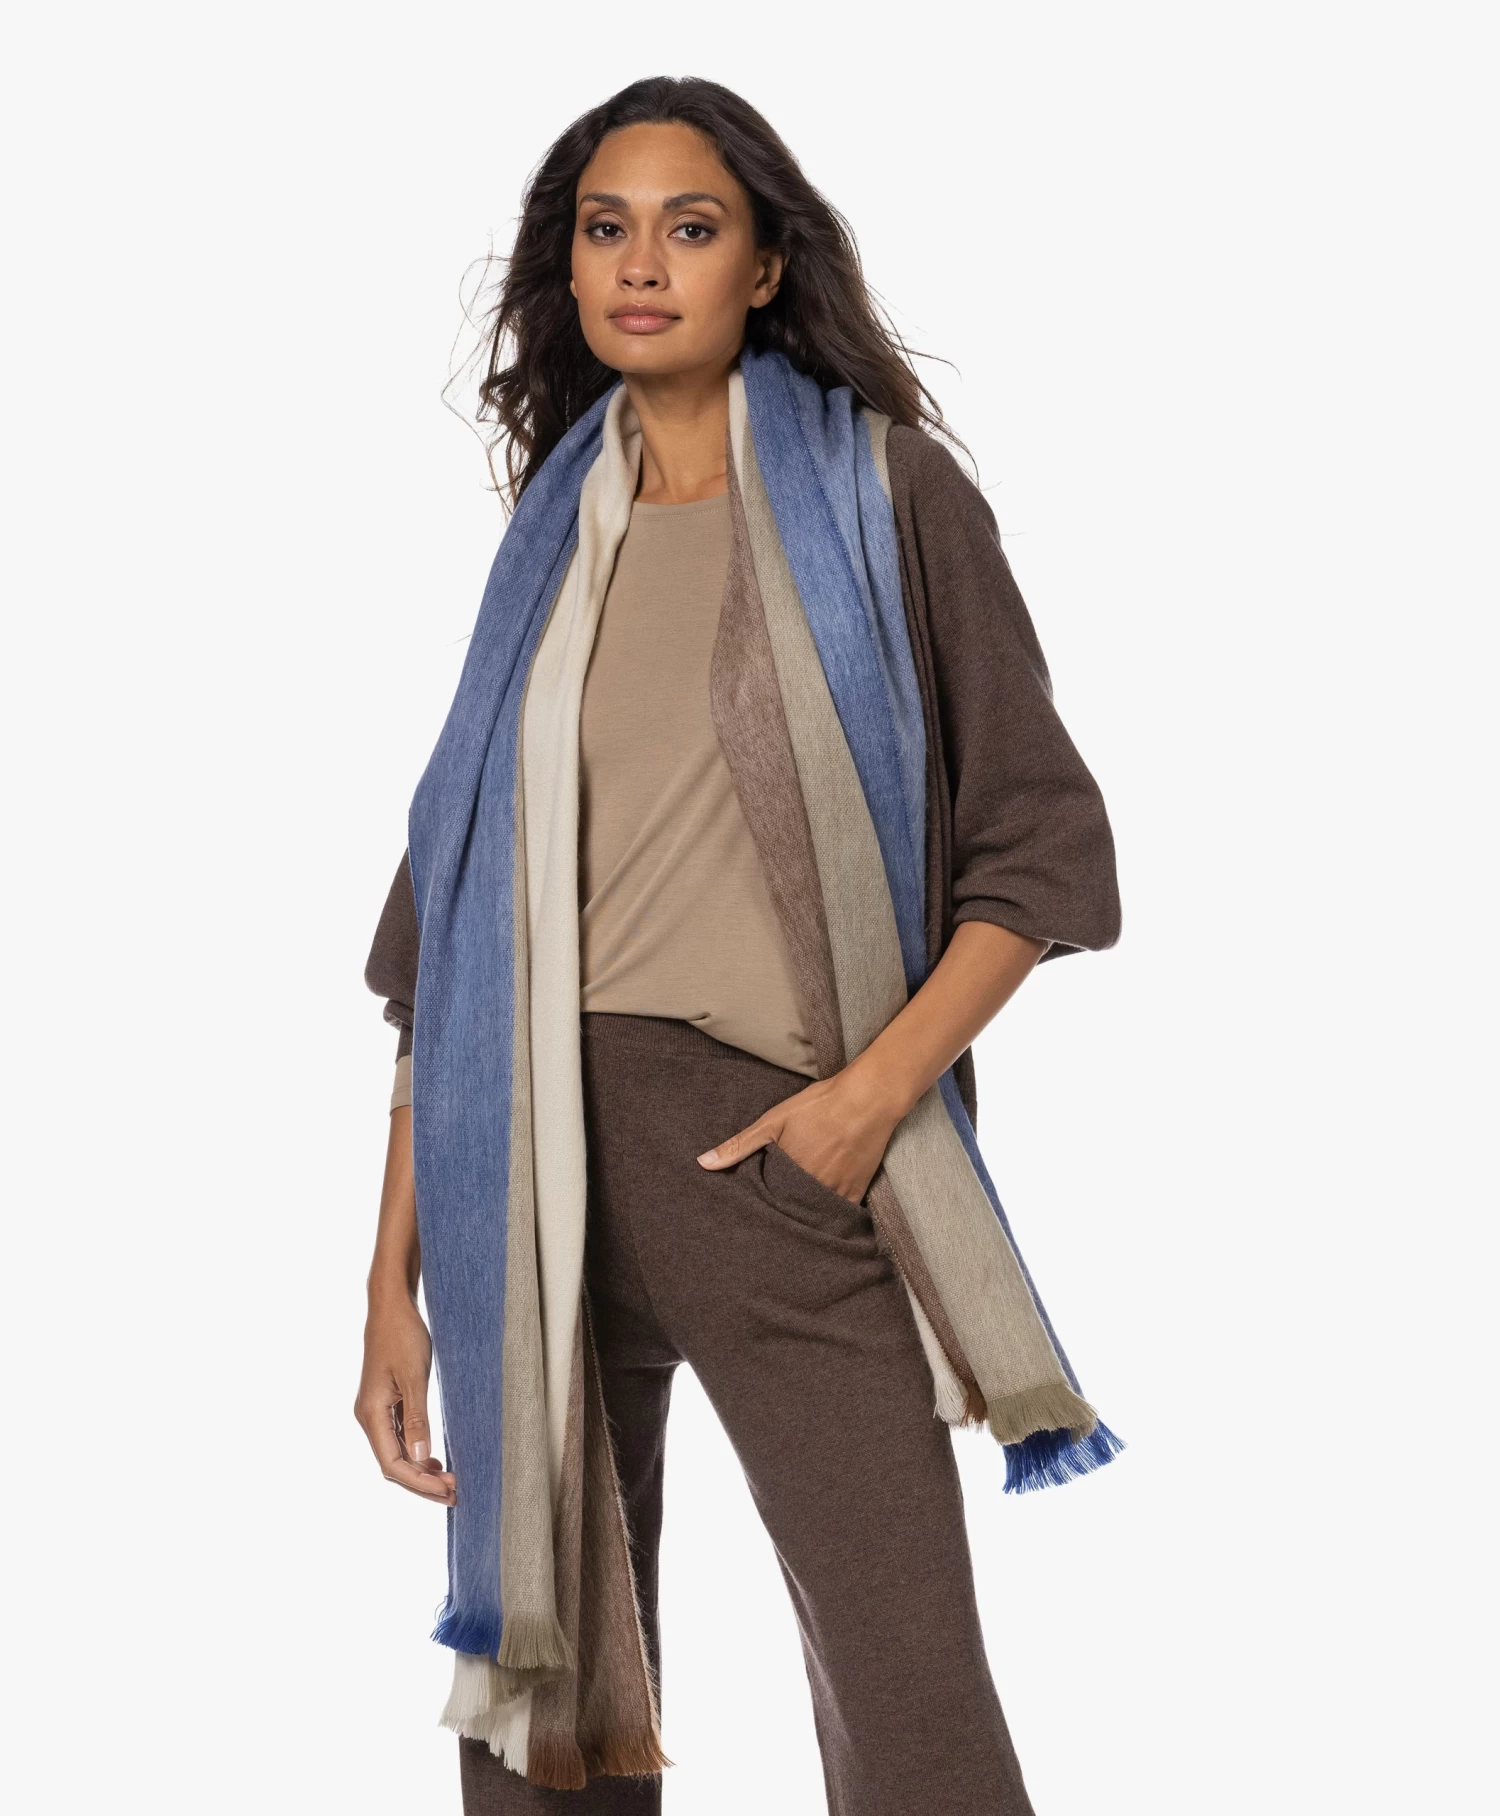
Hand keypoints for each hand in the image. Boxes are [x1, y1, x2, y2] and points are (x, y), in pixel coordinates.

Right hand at [355, 1291, 456, 1506]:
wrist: (391, 1306)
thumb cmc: (402, 1335)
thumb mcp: (414, 1376)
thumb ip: (418, 1418)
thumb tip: (423, 1459)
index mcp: (371, 1414)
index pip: (392, 1465)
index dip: (420, 1483)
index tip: (447, 1490)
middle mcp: (369, 1417)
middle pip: (393, 1465)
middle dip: (423, 1483)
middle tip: (455, 1493)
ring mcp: (376, 1411)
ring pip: (397, 1454)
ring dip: (422, 1470)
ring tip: (450, 1482)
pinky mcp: (386, 1403)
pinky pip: (400, 1438)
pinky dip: (418, 1453)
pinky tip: (436, 1461)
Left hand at [696, 1064, 903, 1203]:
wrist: (868, 1099)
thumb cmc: (820, 1105)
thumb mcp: (774, 1120)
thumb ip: (740, 1145)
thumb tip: (703, 1164)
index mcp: (787, 1176)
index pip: (766, 1204)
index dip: (760, 1204)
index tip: (751, 1209)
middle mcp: (811, 1191)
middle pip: (789, 1212)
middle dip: (780, 1212)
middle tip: (770, 1213)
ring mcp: (836, 1194)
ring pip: (813, 1216)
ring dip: (803, 1214)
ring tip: (793, 1212)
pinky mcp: (857, 1192)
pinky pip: (839, 1214)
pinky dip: (828, 1214)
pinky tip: (820, 1211)